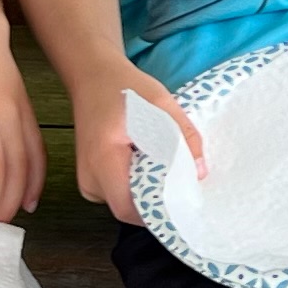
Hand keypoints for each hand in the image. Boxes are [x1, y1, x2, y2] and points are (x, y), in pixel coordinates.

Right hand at [77, 66, 203, 226]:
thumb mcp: (161, 104)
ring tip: (168, 172)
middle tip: (185, 186)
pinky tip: (150, 166)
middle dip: (159, 202)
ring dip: (149, 194)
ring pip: (125, 204)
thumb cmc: (123, 88)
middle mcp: (89, 178)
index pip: (129, 207)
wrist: (92, 76)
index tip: (185, 202)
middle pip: (129, 210)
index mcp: (102, 160)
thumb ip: (183, 136)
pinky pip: (120, 194)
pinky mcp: (92, 180)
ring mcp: (87, 182)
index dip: (158, 211)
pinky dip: (138, 186)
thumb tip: (200, 172)